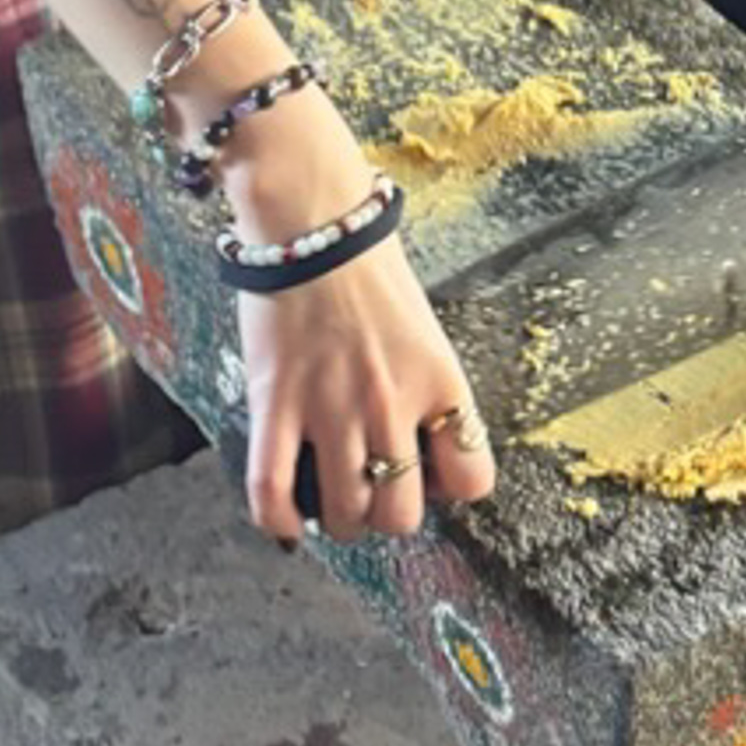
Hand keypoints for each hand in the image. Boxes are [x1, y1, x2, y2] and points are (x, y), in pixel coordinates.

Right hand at [215, 89, 497, 543]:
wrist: (314, 224)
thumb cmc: (369, 272)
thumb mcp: (426, 334)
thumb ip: (428, 393)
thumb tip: (419, 450)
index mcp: (440, 384)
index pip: (472, 480)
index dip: (449, 489)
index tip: (429, 476)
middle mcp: (393, 406)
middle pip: (401, 514)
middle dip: (385, 515)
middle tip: (371, 492)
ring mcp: (332, 410)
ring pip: (344, 514)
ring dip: (338, 519)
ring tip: (329, 500)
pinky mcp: (276, 406)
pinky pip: (272, 491)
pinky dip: (277, 520)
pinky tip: (285, 522)